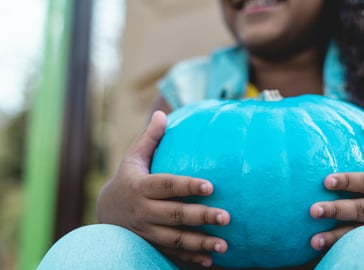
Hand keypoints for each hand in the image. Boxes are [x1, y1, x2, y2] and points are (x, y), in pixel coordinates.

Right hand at [96, 111, 230, 267]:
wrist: (106, 212)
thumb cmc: (127, 179)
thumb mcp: (132, 158)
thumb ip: (149, 138)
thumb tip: (163, 114)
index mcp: (141, 187)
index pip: (167, 185)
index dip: (188, 185)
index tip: (211, 186)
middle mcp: (143, 211)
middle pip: (175, 215)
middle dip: (201, 217)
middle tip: (226, 217)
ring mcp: (147, 232)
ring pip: (175, 239)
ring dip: (200, 243)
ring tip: (224, 244)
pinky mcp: (151, 245)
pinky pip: (171, 253)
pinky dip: (190, 258)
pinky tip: (209, 260)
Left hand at [309, 114, 363, 250]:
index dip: (349, 181)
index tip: (327, 179)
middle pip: (362, 210)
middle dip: (338, 210)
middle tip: (313, 210)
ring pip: (360, 234)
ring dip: (336, 238)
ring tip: (313, 240)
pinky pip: (361, 245)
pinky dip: (343, 249)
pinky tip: (322, 250)